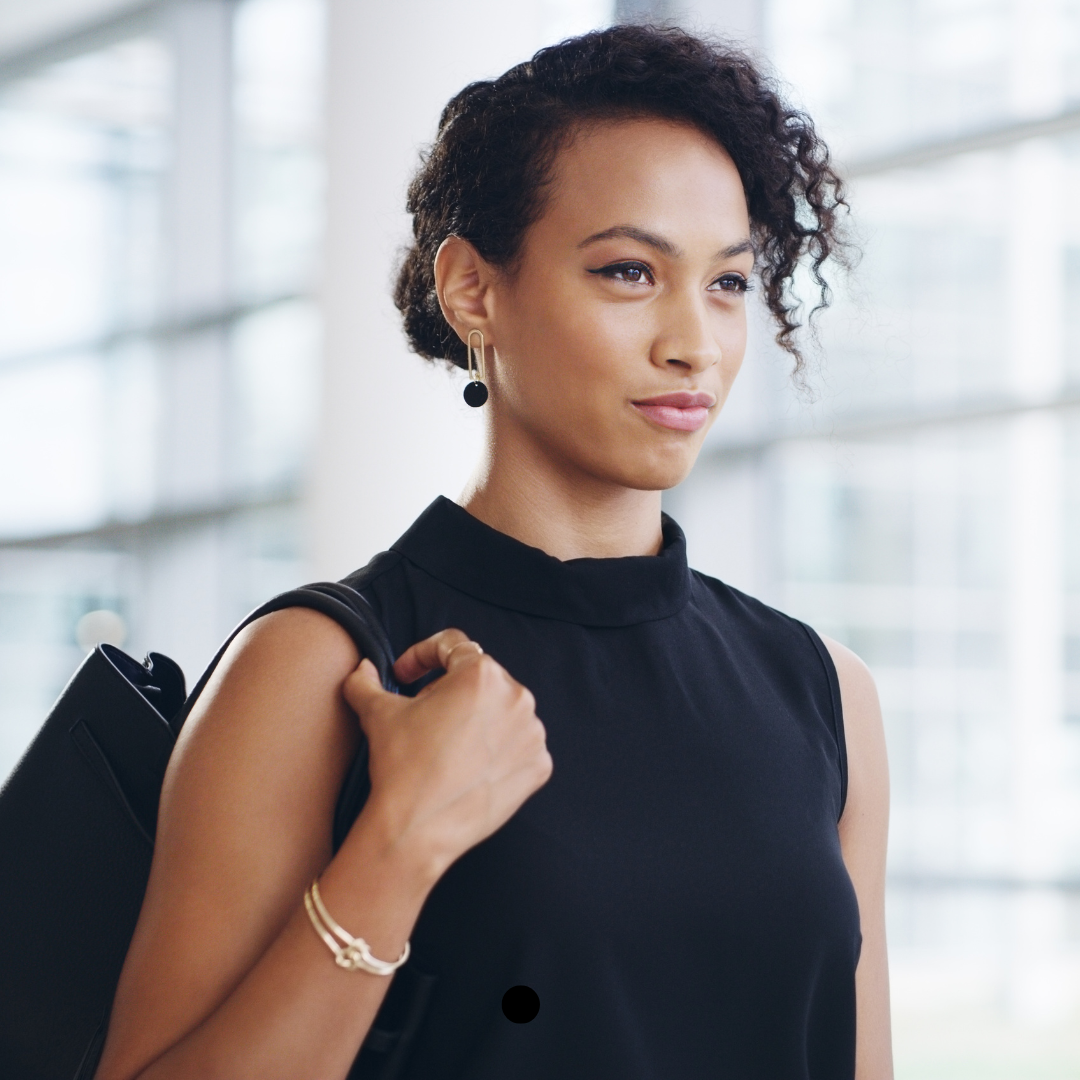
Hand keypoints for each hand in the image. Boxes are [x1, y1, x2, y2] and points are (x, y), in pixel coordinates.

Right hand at [342, 630, 552, 881]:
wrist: (417, 830)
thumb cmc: (400, 766)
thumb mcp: (377, 714)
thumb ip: (365, 681)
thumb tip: (363, 668)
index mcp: (481, 673)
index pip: (453, 646)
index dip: (421, 656)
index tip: (405, 676)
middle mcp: (517, 696)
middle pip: (480, 680)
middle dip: (450, 692)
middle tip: (423, 716)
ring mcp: (532, 733)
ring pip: (501, 711)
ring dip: (477, 720)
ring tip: (447, 745)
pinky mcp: (539, 765)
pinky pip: (518, 746)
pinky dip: (497, 751)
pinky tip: (469, 767)